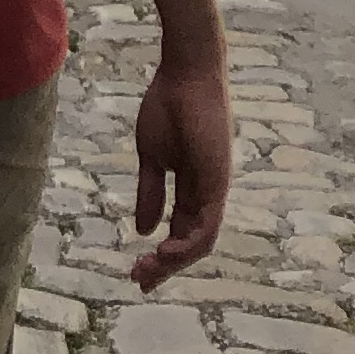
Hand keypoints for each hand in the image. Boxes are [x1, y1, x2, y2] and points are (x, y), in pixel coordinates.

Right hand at [130, 52, 229, 287]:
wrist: (185, 73)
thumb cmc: (168, 106)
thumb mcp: (152, 157)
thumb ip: (150, 192)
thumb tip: (144, 230)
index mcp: (192, 188)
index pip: (180, 232)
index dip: (160, 256)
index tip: (137, 272)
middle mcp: (208, 194)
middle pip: (191, 243)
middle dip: (166, 266)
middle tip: (139, 280)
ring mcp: (215, 189)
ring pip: (201, 241)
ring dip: (175, 261)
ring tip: (149, 269)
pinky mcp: (218, 181)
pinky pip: (207, 225)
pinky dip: (188, 244)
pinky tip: (166, 252)